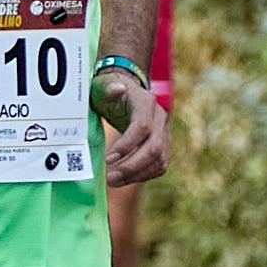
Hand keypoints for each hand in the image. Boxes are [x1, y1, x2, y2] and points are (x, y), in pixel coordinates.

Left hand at [96, 67, 171, 186]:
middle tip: (110, 178)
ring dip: (137, 174)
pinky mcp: (162, 144)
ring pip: (159, 160)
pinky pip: (159, 165)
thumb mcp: (103, 85)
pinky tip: (124, 179)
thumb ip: (108, 88)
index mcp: (146, 103)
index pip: (143, 126)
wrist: (125, 92)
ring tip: (113, 181)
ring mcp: (163, 132)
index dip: (127, 144)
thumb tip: (117, 89)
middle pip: (154, 148)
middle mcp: (159, 118)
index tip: (108, 159)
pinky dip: (143, 175)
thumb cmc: (109, 90)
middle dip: (132, 166)